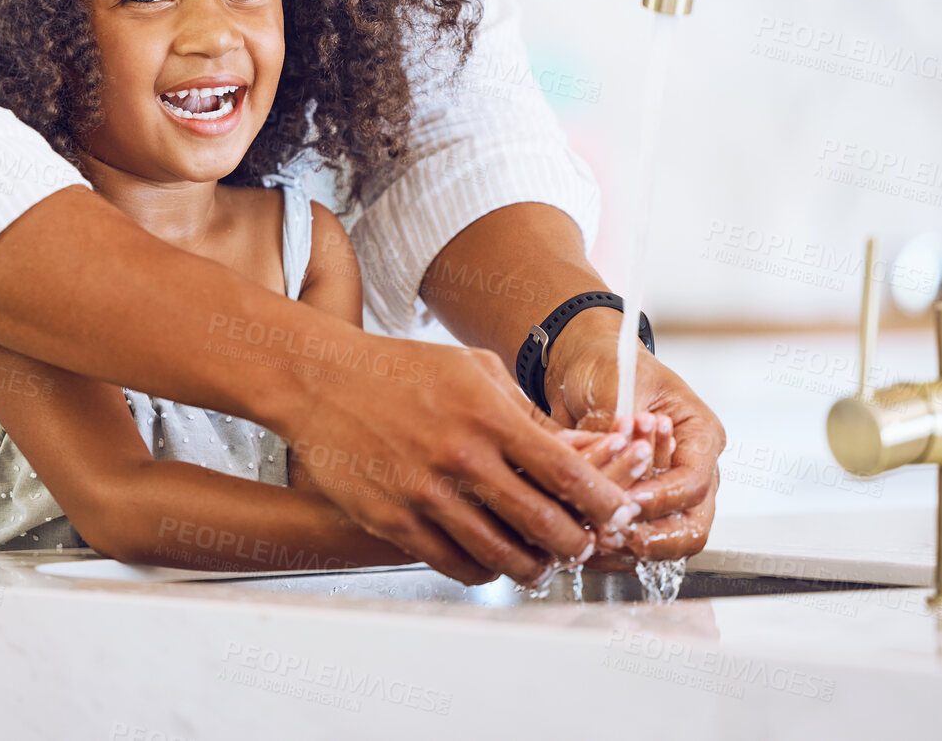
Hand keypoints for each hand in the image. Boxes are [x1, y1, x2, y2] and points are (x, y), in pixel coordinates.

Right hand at [284, 339, 634, 587]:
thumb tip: (585, 451)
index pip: (568, 474)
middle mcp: (461, 458)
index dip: (605, 504)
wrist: (322, 381)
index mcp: (489, 415)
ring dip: (534, 566)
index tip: (620, 515)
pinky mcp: (394, 520)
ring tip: (543, 560)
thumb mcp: (476, 370)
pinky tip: (493, 559)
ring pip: (502, 556)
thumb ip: (529, 415)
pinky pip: (454, 565)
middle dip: (579, 545)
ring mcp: (425, 494)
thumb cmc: (404, 370)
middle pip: (544, 525)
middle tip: (586, 546)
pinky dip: (485, 571)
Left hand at [544, 308, 725, 565]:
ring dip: (626, 547)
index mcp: (700, 435)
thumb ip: (611, 429)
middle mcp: (692, 471)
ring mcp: (670, 494)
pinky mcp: (643, 510)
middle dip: (650, 537)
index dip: (660, 499)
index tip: (625, 501)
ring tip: (589, 536)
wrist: (587, 368)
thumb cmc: (609, 365)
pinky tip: (580, 538)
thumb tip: (599, 469)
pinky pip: (635, 544)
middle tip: (609, 532)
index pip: (694, 483)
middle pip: (692, 529)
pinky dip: (609, 548)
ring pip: (665, 546)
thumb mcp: (614, 384)